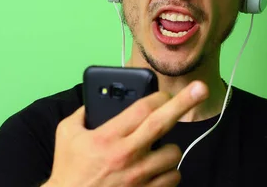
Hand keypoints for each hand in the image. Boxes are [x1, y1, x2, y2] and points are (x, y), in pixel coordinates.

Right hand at [43, 80, 208, 186]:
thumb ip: (82, 114)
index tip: (166, 93)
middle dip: (184, 103)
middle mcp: (127, 155)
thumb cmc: (68, 171)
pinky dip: (169, 172)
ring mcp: (139, 177)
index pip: (142, 109)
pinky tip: (158, 169)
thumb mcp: (66, 135)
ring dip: (169, 148)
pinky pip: (173, 178)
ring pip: (173, 154)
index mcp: (108, 137)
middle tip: (199, 89)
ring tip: (157, 149)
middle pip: (163, 123)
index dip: (159, 97)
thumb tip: (96, 100)